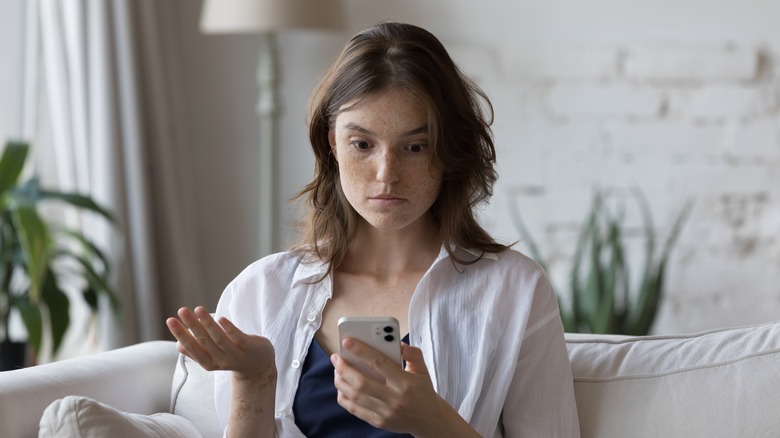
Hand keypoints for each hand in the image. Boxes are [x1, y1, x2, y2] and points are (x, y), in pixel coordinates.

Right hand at [166, 306, 274, 378]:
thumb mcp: (213, 357)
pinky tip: (221, 318)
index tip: (170, 320)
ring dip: (207, 323)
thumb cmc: (231, 356)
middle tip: (181, 310)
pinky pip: (238, 338)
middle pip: (203, 341)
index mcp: (209, 362)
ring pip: (219, 338)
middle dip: (191, 325)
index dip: (180, 334)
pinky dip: (229, 329)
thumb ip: (197, 351)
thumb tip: (178, 344)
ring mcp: (236, 354)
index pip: (191, 348)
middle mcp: (221, 360)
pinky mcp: (250, 347)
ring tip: (198, 309)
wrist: (259, 366)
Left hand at [331, 338, 448, 434]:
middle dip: (344, 368)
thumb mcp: (423, 369)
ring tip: (337, 370)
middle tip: (336, 357)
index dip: (361, 351)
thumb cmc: (423, 390)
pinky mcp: (378, 422)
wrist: (429, 420)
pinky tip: (342, 386)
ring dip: (341, 382)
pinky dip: (344, 397)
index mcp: (405, 382)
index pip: (379, 363)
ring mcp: (385, 412)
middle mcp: (394, 398)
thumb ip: (412, 353)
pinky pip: (355, 409)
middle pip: (361, 382)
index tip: (347, 341)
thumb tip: (397, 343)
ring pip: (355, 397)